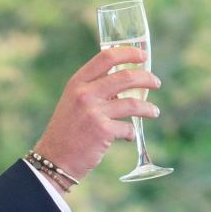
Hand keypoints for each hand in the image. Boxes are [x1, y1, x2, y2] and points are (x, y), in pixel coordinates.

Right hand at [34, 47, 160, 180]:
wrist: (54, 158)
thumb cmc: (67, 130)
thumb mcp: (73, 102)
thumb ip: (93, 89)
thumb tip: (125, 81)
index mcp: (77, 83)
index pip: (106, 57)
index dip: (129, 53)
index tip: (142, 56)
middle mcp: (84, 94)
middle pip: (126, 77)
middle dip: (147, 79)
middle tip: (155, 83)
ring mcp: (94, 112)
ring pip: (133, 103)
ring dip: (149, 108)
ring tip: (154, 112)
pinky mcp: (103, 131)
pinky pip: (128, 128)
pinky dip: (131, 133)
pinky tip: (128, 136)